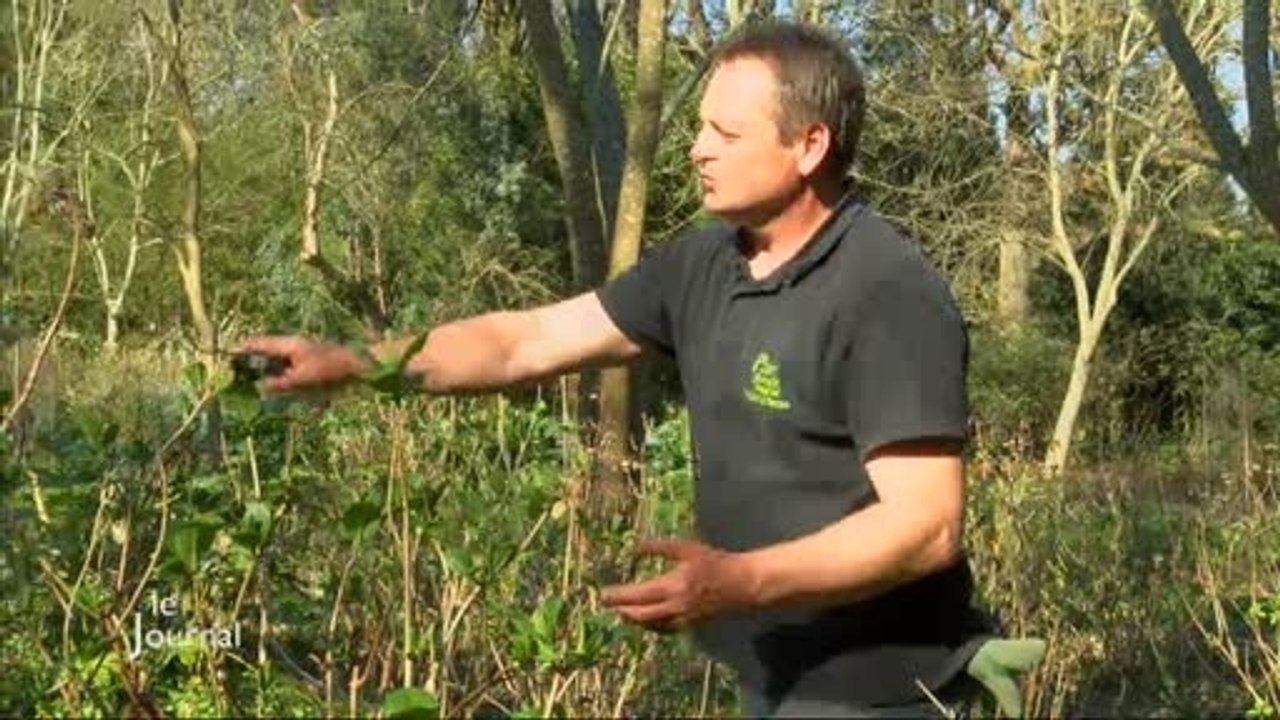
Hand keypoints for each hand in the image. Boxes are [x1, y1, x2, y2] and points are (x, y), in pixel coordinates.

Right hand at [234, 335, 367, 393]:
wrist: (359, 366)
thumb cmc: (331, 369)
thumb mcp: (302, 378)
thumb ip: (279, 383)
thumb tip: (260, 386)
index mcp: (288, 345)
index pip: (257, 344)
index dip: (240, 349)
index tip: (225, 357)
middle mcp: (292, 347)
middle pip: (263, 353)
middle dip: (248, 363)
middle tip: (233, 376)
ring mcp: (300, 355)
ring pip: (275, 363)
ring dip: (263, 372)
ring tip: (248, 382)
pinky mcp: (308, 365)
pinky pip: (287, 370)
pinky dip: (278, 377)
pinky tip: (275, 386)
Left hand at [600, 537, 757, 633]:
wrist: (742, 585)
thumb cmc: (715, 562)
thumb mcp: (688, 548)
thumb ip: (661, 547)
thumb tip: (637, 546)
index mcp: (674, 585)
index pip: (639, 595)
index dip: (619, 596)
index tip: (603, 594)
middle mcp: (676, 606)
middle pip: (641, 615)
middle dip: (622, 610)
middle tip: (607, 603)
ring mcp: (683, 619)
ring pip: (651, 625)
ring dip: (634, 619)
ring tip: (622, 611)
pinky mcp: (690, 625)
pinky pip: (665, 629)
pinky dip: (651, 625)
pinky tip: (646, 618)